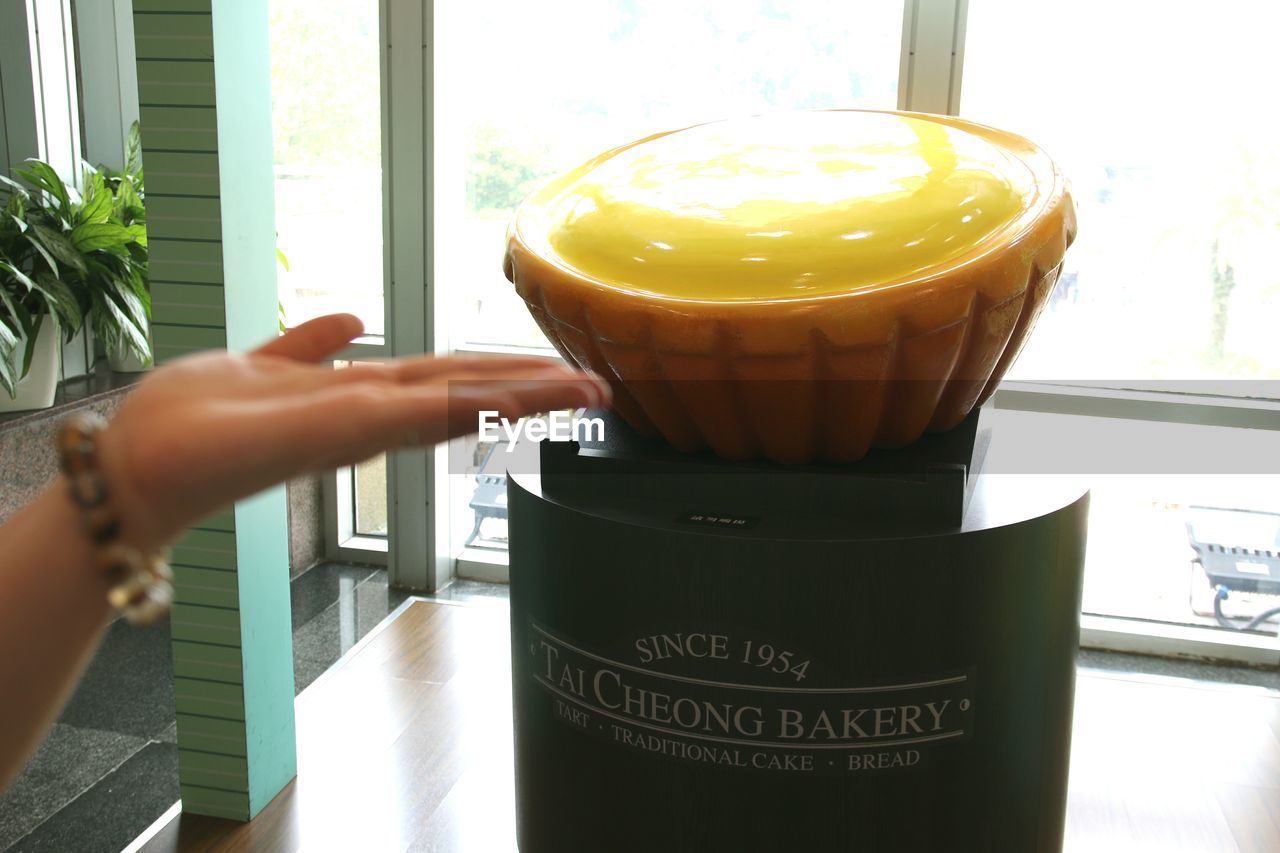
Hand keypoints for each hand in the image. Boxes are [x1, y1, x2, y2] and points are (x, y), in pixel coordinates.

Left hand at [94, 313, 608, 550]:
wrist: (140, 465)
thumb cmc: (190, 424)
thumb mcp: (257, 362)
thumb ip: (305, 343)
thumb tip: (350, 318)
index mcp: (355, 397)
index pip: (445, 380)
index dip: (501, 374)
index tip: (553, 373)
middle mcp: (368, 413)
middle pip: (468, 393)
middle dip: (534, 391)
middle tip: (598, 389)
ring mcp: (362, 423)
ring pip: (461, 402)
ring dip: (525, 397)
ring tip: (584, 391)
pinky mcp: (344, 427)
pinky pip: (424, 411)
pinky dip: (475, 405)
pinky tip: (518, 399)